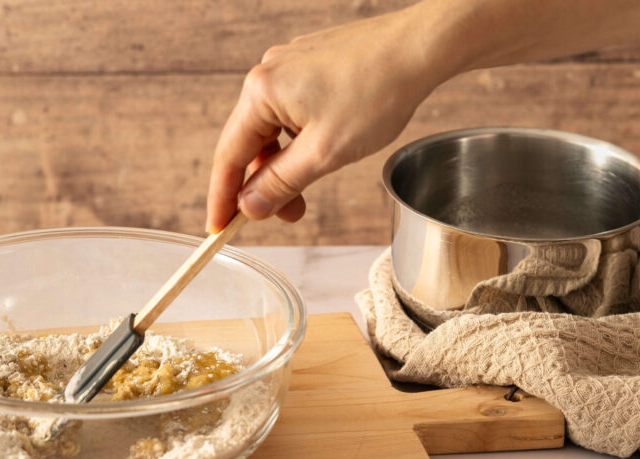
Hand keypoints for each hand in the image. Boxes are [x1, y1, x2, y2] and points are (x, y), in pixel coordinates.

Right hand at [205, 8, 449, 231]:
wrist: (421, 47)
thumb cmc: (378, 92)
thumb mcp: (324, 153)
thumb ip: (280, 183)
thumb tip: (249, 207)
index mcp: (261, 92)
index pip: (229, 156)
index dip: (222, 198)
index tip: (218, 228)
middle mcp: (268, 74)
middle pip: (251, 144)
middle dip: (265, 185)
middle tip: (288, 216)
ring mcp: (290, 66)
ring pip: (274, 130)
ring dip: (286, 165)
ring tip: (311, 187)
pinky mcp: (312, 65)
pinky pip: (292, 113)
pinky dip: (300, 141)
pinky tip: (323, 152)